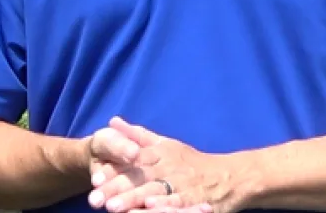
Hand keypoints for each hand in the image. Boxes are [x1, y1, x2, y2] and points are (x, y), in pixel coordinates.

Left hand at [86, 117, 216, 212]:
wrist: (231, 176)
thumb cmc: (193, 162)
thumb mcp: (166, 144)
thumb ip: (138, 135)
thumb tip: (113, 121)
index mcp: (160, 154)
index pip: (132, 161)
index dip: (113, 170)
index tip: (94, 177)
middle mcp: (169, 168)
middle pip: (139, 178)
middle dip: (117, 189)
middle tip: (95, 199)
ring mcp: (182, 184)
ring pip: (154, 192)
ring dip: (134, 199)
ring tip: (113, 207)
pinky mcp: (195, 200)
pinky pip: (178, 203)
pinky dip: (165, 205)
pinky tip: (151, 208)